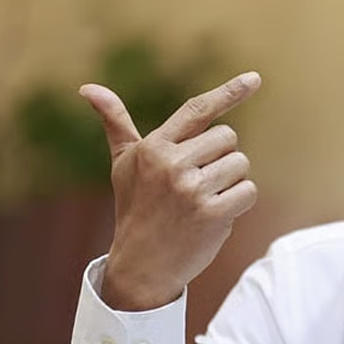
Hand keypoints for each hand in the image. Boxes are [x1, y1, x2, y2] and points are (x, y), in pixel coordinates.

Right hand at [80, 72, 261, 310]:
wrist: (142, 264)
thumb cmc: (135, 208)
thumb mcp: (123, 164)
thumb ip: (116, 124)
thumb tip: (88, 89)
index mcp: (153, 147)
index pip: (197, 110)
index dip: (228, 92)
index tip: (254, 78)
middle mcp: (171, 164)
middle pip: (228, 137)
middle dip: (220, 158)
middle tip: (197, 182)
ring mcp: (192, 189)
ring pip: (241, 164)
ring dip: (231, 182)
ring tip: (203, 200)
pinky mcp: (212, 214)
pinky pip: (248, 191)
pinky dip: (240, 203)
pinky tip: (216, 215)